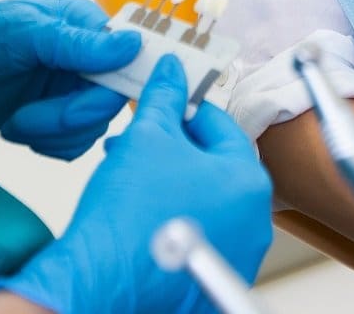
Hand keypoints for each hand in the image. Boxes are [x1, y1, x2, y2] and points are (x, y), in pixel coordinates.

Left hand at [0, 0, 140, 159]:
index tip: (76, 106)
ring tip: (17, 121)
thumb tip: (130, 44)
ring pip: (93, 127)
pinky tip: (19, 130)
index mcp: (85, 23)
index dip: (106, 89)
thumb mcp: (23, 33)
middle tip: (27, 118)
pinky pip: (76, 144)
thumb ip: (75, 41)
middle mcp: (86, 56)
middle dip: (67, 117)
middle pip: (109, 101)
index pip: (124, 60)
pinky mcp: (59, 117)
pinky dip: (48, 145)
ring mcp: (73, 88)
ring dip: (52, 133)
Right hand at [0, 57, 274, 313]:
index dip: (185, 109)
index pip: (220, 126)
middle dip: (174, 147)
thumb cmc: (127, 218)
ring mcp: (236, 255)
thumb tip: (172, 72)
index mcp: (248, 182)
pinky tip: (142, 208)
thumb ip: (165, 97)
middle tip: (142, 139)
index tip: (164, 103)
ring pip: (205, 200)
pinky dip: (173, 215)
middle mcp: (253, 222)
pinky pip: (197, 233)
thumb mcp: (146, 137)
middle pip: (215, 165)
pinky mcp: (212, 280)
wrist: (100, 280)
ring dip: (171, 180)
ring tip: (133, 173)